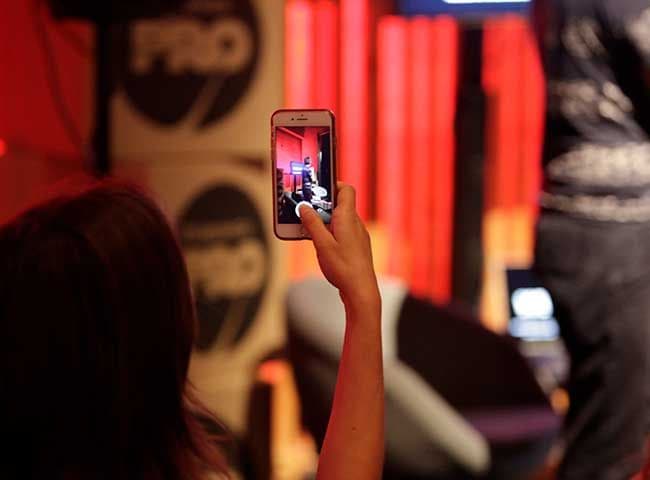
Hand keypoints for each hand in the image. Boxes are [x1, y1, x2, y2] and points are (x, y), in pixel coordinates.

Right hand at [299, 183, 379, 314]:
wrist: (361, 291)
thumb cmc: (344, 268)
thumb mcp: (322, 244)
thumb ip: (312, 224)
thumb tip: (304, 207)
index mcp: (348, 218)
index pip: (346, 190)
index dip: (333, 184)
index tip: (317, 186)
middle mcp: (355, 224)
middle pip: (339, 205)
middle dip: (321, 206)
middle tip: (305, 211)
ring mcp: (358, 235)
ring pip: (340, 220)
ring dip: (324, 222)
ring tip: (308, 230)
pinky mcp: (356, 247)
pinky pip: (342, 232)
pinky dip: (330, 233)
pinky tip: (320, 245)